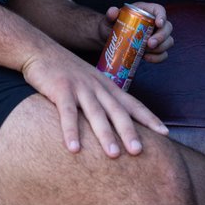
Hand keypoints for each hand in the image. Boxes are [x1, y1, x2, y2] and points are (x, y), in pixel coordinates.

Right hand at [21, 46, 169, 157]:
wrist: (40, 49)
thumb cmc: (65, 69)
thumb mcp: (89, 80)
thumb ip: (102, 98)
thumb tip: (115, 120)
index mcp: (106, 85)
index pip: (132, 103)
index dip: (149, 118)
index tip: (165, 133)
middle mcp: (97, 86)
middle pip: (117, 111)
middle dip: (130, 131)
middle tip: (139, 152)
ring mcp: (79, 87)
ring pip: (96, 113)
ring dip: (105, 134)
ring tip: (114, 155)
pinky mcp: (60, 89)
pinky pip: (66, 113)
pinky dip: (71, 131)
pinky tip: (74, 149)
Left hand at [106, 2, 173, 62]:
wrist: (111, 39)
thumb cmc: (113, 25)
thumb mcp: (110, 19)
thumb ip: (111, 14)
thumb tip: (113, 11)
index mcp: (147, 11)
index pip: (160, 10)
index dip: (162, 16)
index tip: (158, 24)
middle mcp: (155, 23)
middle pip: (167, 27)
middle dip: (161, 37)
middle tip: (150, 44)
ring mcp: (157, 36)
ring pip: (168, 41)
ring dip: (160, 48)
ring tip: (146, 52)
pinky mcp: (155, 49)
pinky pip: (163, 54)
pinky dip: (158, 57)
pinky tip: (147, 58)